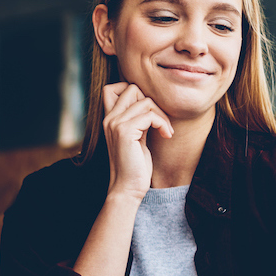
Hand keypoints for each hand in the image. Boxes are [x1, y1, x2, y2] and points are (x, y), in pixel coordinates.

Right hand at [102, 82, 172, 199]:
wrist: (127, 188)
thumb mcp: (136, 137)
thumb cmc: (135, 166)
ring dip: (162, 114)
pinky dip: (162, 123)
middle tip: (160, 121)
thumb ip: (137, 119)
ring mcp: (115, 124)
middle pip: (132, 88)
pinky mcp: (125, 132)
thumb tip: (150, 102)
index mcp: (109, 119)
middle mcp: (109, 118)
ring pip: (145, 100)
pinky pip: (150, 115)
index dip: (134, 92)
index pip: (113, 87)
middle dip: (152, 102)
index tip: (148, 111)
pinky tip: (166, 135)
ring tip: (166, 130)